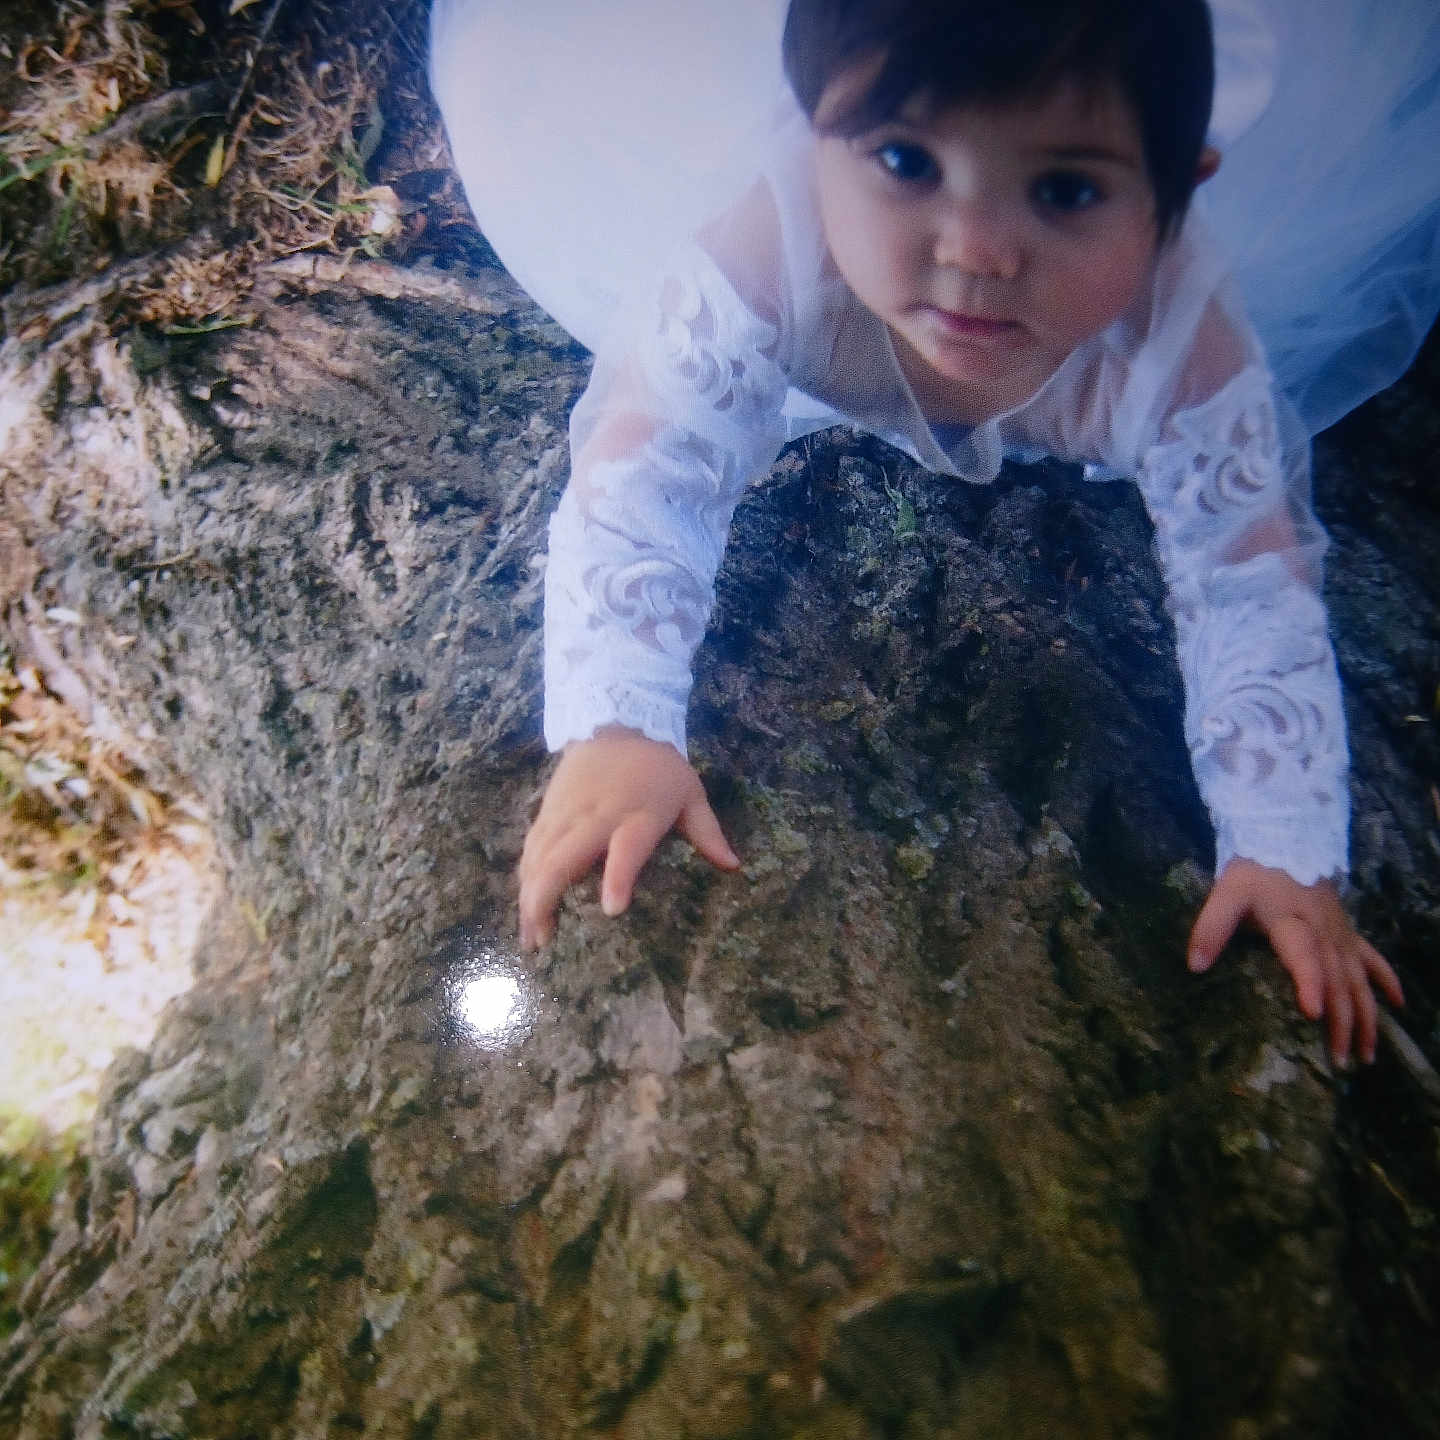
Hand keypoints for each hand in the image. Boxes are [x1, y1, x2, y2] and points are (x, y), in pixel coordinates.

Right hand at [517, 726, 739, 948]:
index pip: (626, 849)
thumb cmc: (659, 766)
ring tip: (527, 934)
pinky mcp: (549, 808)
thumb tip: (733, 866)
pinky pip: (532, 845)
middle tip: (541, 941)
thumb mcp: (690, 794)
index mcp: (638, 816)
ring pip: (539, 855)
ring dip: (529, 894)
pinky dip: (525, 874)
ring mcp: (567, 812)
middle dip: (546, 900)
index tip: (612, 910)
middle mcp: (597, 816)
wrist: (618, 720)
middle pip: (563, 858)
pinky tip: (523, 900)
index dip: (618, 878)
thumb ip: (707, 833)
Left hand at [1188, 859, 1403, 1064]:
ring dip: (1366, 1017)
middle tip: (1340, 1061)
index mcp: (1292, 925)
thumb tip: (1195, 966)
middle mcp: (1324, 934)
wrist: (1282, 839)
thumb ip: (1210, 929)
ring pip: (1360, 980)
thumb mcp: (1225, 896)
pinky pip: (1373, 959)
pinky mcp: (1348, 932)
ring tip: (1367, 1055)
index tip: (1313, 1013)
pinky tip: (1398, 1007)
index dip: (1310, 983)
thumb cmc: (1252, 874)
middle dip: (1342, 1023)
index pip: (1304, 957)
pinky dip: (1387, 982)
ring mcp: (1341, 935)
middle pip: (1338, 982)